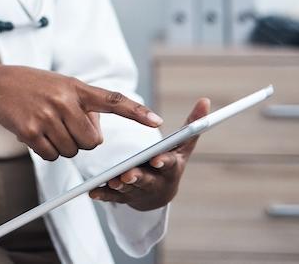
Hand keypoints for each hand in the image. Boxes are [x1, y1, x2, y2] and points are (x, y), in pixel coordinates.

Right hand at [0, 65, 163, 160]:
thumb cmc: (30, 86)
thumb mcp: (60, 86)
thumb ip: (82, 106)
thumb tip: (96, 136)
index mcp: (75, 87)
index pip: (112, 100)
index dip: (136, 112)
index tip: (157, 122)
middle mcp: (64, 100)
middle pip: (92, 142)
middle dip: (82, 141)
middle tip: (63, 126)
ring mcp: (47, 116)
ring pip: (72, 151)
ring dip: (62, 146)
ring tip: (45, 125)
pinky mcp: (31, 131)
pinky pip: (52, 156)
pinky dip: (46, 151)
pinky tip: (34, 133)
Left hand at [90, 97, 210, 210]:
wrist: (161, 193)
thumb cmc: (172, 161)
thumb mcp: (183, 145)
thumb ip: (193, 124)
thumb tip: (205, 100)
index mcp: (171, 167)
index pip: (169, 164)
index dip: (163, 162)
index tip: (156, 159)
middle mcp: (157, 181)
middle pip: (147, 180)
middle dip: (138, 177)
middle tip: (128, 173)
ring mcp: (140, 191)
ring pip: (130, 189)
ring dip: (120, 186)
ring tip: (112, 180)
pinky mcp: (125, 197)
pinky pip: (114, 197)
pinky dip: (104, 195)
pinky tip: (94, 192)